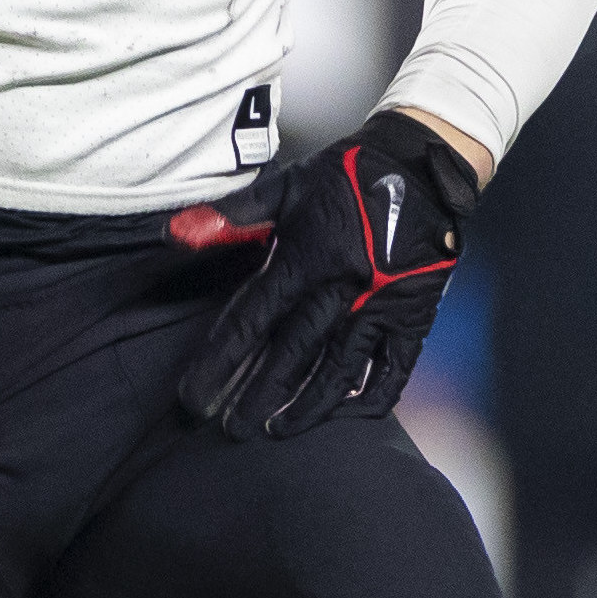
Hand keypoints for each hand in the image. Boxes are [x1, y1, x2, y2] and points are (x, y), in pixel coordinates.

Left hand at [170, 109, 477, 439]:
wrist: (423, 164)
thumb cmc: (347, 175)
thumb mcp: (285, 186)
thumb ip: (231, 216)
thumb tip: (173, 235)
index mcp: (307, 256)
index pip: (253, 320)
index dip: (220, 361)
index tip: (195, 396)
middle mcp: (344, 287)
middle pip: (293, 354)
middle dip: (258, 396)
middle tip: (230, 432)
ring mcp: (382, 305)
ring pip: (340, 369)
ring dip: (307, 406)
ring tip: (276, 432)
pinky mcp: (414, 314)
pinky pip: (395, 368)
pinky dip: (372, 396)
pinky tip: (346, 415)